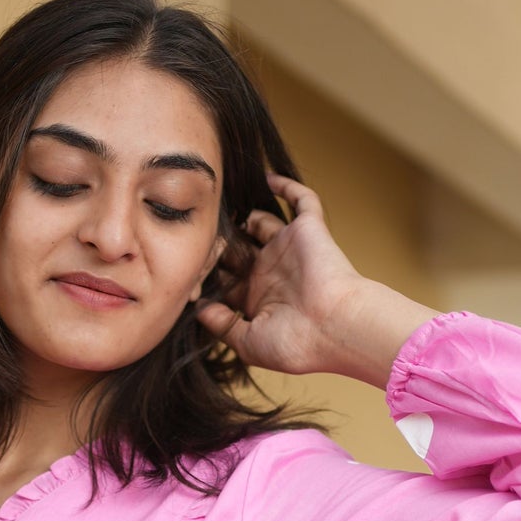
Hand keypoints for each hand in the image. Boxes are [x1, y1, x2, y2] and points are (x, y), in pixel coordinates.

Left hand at [194, 175, 436, 385]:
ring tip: (220, 203)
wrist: (335, 328)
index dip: (205, 272)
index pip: (224, 278)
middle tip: (195, 232)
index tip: (185, 268)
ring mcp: (288, 248)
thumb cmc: (296, 343)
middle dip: (217, 241)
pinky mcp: (308, 230)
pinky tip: (267, 177)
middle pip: (236, 247)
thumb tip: (198, 309)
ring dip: (242, 214)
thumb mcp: (248, 342)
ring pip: (260, 221)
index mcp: (256, 298)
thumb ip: (221, 324)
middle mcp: (270, 271)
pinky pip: (301, 200)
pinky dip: (286, 186)